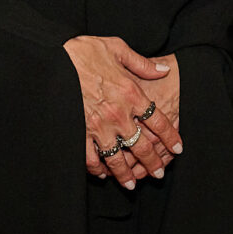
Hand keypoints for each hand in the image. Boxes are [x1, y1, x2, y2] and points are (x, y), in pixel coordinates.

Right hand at [64, 36, 181, 187]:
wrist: (54, 58)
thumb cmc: (85, 50)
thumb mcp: (118, 48)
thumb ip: (142, 63)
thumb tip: (164, 70)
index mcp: (131, 93)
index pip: (158, 121)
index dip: (171, 137)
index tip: (178, 147)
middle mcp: (117, 114)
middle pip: (141, 145)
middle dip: (152, 163)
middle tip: (159, 174)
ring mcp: (97, 126)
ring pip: (117, 158)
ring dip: (126, 174)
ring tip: (133, 185)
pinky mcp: (78, 132)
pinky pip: (90, 158)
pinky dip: (97, 169)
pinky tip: (102, 174)